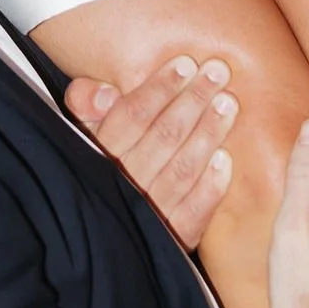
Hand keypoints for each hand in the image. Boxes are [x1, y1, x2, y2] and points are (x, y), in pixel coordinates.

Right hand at [65, 54, 237, 249]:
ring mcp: (145, 216)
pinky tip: (226, 160)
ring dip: (207, 134)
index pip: (130, 117)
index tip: (186, 63)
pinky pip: (191, 214)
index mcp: (96, 155)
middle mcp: (119, 185)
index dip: (158, 88)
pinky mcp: (169, 243)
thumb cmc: (96, 167)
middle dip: (192, 100)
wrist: (99, 244)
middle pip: (162, 137)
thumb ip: (84, 105)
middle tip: (218, 72)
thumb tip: (106, 93)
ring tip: (229, 104)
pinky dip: (210, 188)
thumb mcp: (79, 132)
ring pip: (180, 170)